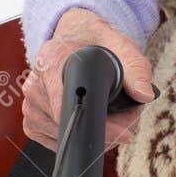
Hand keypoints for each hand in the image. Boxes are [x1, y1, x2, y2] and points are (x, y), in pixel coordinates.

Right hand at [22, 7, 154, 151]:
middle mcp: (35, 85)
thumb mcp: (121, 44)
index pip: (68, 104)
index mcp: (51, 62)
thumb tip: (144, 95)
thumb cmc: (94, 39)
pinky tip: (92, 122)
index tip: (122, 131)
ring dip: (92, 136)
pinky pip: (53, 141)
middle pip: (68, 125)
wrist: (74, 35)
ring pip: (62, 138)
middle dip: (105, 131)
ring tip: (112, 118)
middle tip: (128, 122)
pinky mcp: (32, 120)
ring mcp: (31, 105)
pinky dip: (78, 138)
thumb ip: (136, 68)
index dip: (98, 123)